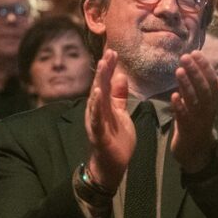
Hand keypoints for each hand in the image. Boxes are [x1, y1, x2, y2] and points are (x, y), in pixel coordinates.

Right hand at [84, 49, 135, 191]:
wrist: (111, 164)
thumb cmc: (116, 139)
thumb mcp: (120, 113)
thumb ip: (119, 96)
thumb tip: (121, 76)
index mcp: (103, 105)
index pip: (105, 83)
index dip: (109, 68)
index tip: (114, 52)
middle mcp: (96, 111)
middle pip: (99, 86)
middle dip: (104, 70)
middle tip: (109, 53)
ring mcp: (95, 122)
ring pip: (96, 99)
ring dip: (99, 83)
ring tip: (103, 67)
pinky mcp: (98, 134)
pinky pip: (96, 118)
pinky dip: (96, 106)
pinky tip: (97, 95)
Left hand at [171, 51, 217, 172]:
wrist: (196, 151)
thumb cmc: (196, 122)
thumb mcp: (200, 103)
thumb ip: (195, 87)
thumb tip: (189, 64)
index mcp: (213, 101)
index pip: (212, 80)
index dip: (205, 66)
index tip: (195, 52)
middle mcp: (208, 109)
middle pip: (204, 88)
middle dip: (195, 71)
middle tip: (185, 57)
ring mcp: (198, 120)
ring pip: (194, 100)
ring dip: (187, 85)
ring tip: (179, 70)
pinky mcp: (187, 130)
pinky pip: (184, 116)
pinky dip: (179, 106)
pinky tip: (174, 96)